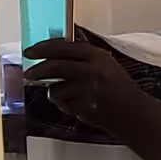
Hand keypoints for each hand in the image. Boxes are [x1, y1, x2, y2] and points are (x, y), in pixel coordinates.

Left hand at [23, 30, 146, 135]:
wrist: (132, 112)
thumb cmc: (116, 87)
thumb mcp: (104, 63)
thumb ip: (80, 56)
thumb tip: (53, 48)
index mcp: (97, 56)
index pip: (64, 47)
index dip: (43, 48)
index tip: (30, 51)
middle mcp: (93, 70)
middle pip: (56, 66)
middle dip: (38, 71)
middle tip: (29, 74)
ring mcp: (88, 90)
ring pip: (56, 89)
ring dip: (57, 94)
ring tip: (70, 96)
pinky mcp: (84, 107)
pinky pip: (63, 105)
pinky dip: (66, 106)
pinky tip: (79, 105)